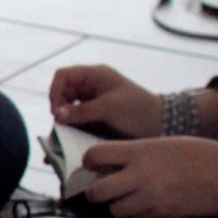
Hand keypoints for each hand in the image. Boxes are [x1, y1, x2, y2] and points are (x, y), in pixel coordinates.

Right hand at [48, 63, 166, 140]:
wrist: (162, 125)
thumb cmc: (137, 110)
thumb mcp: (108, 108)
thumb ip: (81, 111)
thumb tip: (56, 116)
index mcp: (94, 75)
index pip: (62, 76)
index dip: (55, 92)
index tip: (57, 111)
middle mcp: (91, 87)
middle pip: (62, 93)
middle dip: (58, 109)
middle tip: (61, 126)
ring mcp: (94, 102)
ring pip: (68, 109)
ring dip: (64, 122)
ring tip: (63, 138)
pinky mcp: (97, 118)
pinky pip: (78, 121)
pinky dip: (73, 130)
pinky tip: (71, 141)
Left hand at [73, 136, 217, 217]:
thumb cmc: (199, 153)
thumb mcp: (163, 143)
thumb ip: (137, 153)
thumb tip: (113, 162)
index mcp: (140, 152)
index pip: (96, 155)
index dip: (89, 160)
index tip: (91, 163)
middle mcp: (139, 176)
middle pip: (97, 192)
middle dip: (93, 192)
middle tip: (98, 188)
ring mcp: (149, 198)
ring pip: (114, 210)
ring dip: (115, 204)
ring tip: (124, 196)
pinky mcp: (160, 215)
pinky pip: (135, 217)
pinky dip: (134, 212)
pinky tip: (144, 203)